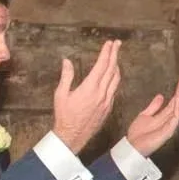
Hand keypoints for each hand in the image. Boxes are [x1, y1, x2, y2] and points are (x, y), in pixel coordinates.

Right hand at [52, 40, 121, 156]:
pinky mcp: (108, 108)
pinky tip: (113, 76)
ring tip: (115, 57)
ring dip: (117, 67)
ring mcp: (107, 101)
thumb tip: (66, 61)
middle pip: (112, 70)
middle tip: (117, 44)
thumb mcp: (61, 94)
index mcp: (90, 88)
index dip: (106, 53)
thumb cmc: (64, 116)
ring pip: (116, 80)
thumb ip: (66, 76)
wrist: (73, 136)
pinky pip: (114, 90)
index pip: (102, 66)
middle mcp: (101, 94)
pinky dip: (115, 79)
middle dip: (115, 55)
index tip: (109, 43)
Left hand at [123, 74, 178, 156]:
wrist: (132, 146)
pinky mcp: (167, 132)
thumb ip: (154, 106)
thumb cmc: (138, 134)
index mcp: (166, 116)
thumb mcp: (145, 115)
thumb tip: (161, 96)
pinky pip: (175, 119)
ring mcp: (171, 126)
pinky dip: (178, 109)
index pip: (177, 101)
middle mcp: (171, 120)